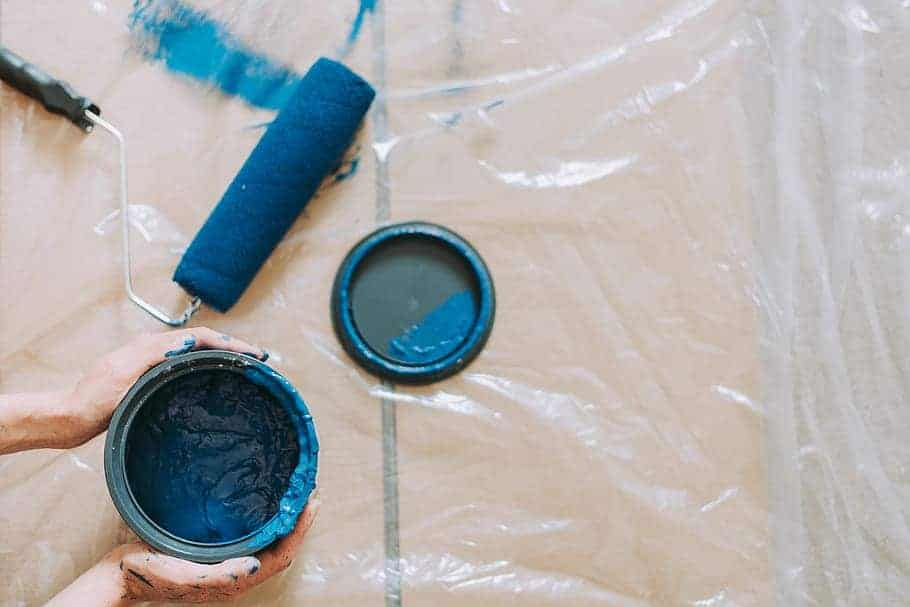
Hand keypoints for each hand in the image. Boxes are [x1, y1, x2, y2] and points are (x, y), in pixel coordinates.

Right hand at [44, 492, 319, 605]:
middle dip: (298, 520)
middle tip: (309, 487)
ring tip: (294, 490)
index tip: (312, 500)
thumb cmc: (147, 575)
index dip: (300, 530)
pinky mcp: (216, 551)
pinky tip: (263, 498)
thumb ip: (217, 575)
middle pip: (280, 546)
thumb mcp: (181, 576)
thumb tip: (255, 564)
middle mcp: (237, 573)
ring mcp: (227, 563)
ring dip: (284, 517)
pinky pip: (250, 533)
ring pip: (267, 539)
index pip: (281, 556)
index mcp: (234, 582)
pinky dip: (264, 516)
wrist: (117, 575)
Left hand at [66, 328, 266, 447]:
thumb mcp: (125, 376)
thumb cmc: (94, 403)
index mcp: (150, 346)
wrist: (69, 417)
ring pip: (196, 351)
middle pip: (202, 340)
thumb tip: (191, 342)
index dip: (230, 344)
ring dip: (222, 355)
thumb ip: (154, 356)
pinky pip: (186, 363)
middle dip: (232, 347)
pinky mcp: (149, 375)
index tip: (253, 355)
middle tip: (257, 360)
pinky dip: (208, 365)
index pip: (200, 337)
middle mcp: (153, 349)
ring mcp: (151, 362)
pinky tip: (215, 378)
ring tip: (244, 366)